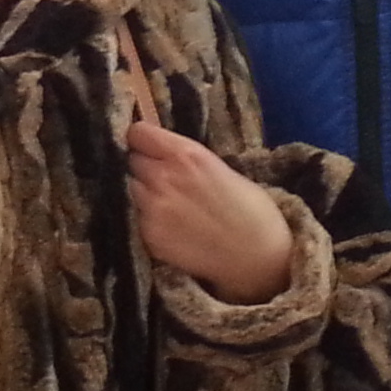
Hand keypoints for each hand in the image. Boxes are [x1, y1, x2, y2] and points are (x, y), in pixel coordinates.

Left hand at [128, 122, 293, 304]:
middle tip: (166, 180)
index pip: (138, 134)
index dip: (144, 140)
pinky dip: (150, 220)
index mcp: (185, 155)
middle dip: (146, 167)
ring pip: (132, 189)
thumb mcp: (220, 168)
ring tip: (171, 206)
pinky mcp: (149, 236)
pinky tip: (174, 228)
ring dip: (145, 194)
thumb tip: (162, 152)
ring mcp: (152, 209)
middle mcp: (162, 178)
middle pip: (133, 161)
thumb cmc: (252, 210)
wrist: (258, 257)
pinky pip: (138, 218)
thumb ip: (185, 158)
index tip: (149, 146)